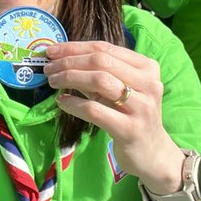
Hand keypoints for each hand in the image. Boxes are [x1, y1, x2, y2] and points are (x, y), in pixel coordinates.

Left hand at [47, 41, 188, 194]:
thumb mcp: (121, 89)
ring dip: (70, 78)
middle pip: (101, 62)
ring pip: (99, 81)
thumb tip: (62, 58)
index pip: (105, 48)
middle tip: (49, 67)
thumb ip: (100, 72)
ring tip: (53, 81)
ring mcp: (141, 107)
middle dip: (69, 61)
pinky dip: (73, 104)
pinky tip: (62, 102)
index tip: (52, 51)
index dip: (75, 47)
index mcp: (147, 67)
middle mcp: (148, 83)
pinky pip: (95, 110)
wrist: (152, 153)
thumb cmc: (131, 115)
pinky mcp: (129, 129)